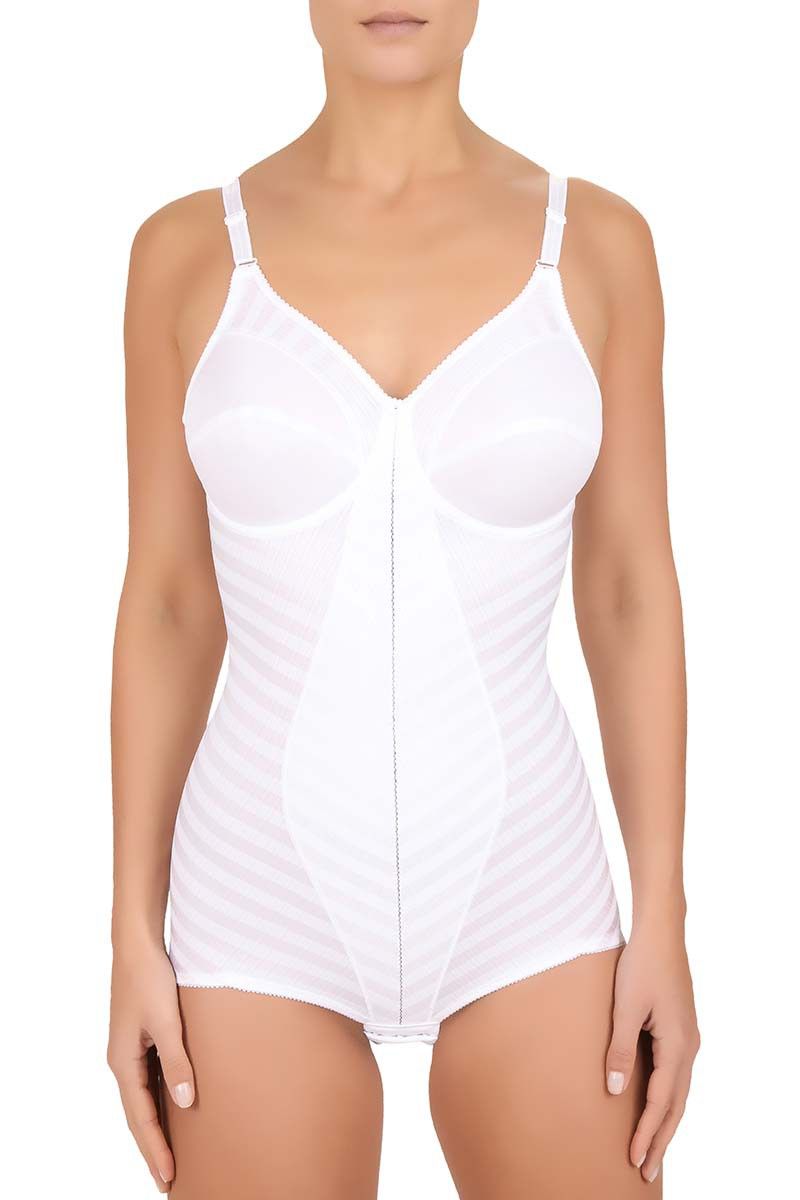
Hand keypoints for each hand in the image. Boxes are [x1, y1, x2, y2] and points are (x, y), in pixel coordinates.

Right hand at [107, 940, 194, 1191]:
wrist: (138, 943)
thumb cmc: (150, 978)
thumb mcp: (168, 1020)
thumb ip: (178, 1061)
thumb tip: (186, 1102)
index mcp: (123, 1062)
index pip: (139, 1118)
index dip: (154, 1149)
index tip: (167, 1178)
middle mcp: (123, 1060)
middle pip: (138, 1114)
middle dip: (152, 1146)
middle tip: (168, 1179)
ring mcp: (132, 1049)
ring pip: (145, 1097)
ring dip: (157, 1125)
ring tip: (172, 1153)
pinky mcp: (142, 1036)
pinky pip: (151, 1078)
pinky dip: (161, 1099)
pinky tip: (176, 1107)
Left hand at [605, 925, 700, 1183]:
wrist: (660, 932)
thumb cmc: (640, 964)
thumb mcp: (624, 1007)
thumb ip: (620, 1050)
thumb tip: (616, 1092)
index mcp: (678, 1045)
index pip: (663, 1102)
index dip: (647, 1132)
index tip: (635, 1159)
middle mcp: (689, 1047)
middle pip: (677, 1105)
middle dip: (660, 1139)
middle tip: (644, 1170)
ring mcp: (688, 1039)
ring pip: (679, 1092)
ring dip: (665, 1121)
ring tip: (650, 1148)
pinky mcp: (681, 1030)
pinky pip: (676, 1075)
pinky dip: (668, 1098)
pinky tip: (654, 1105)